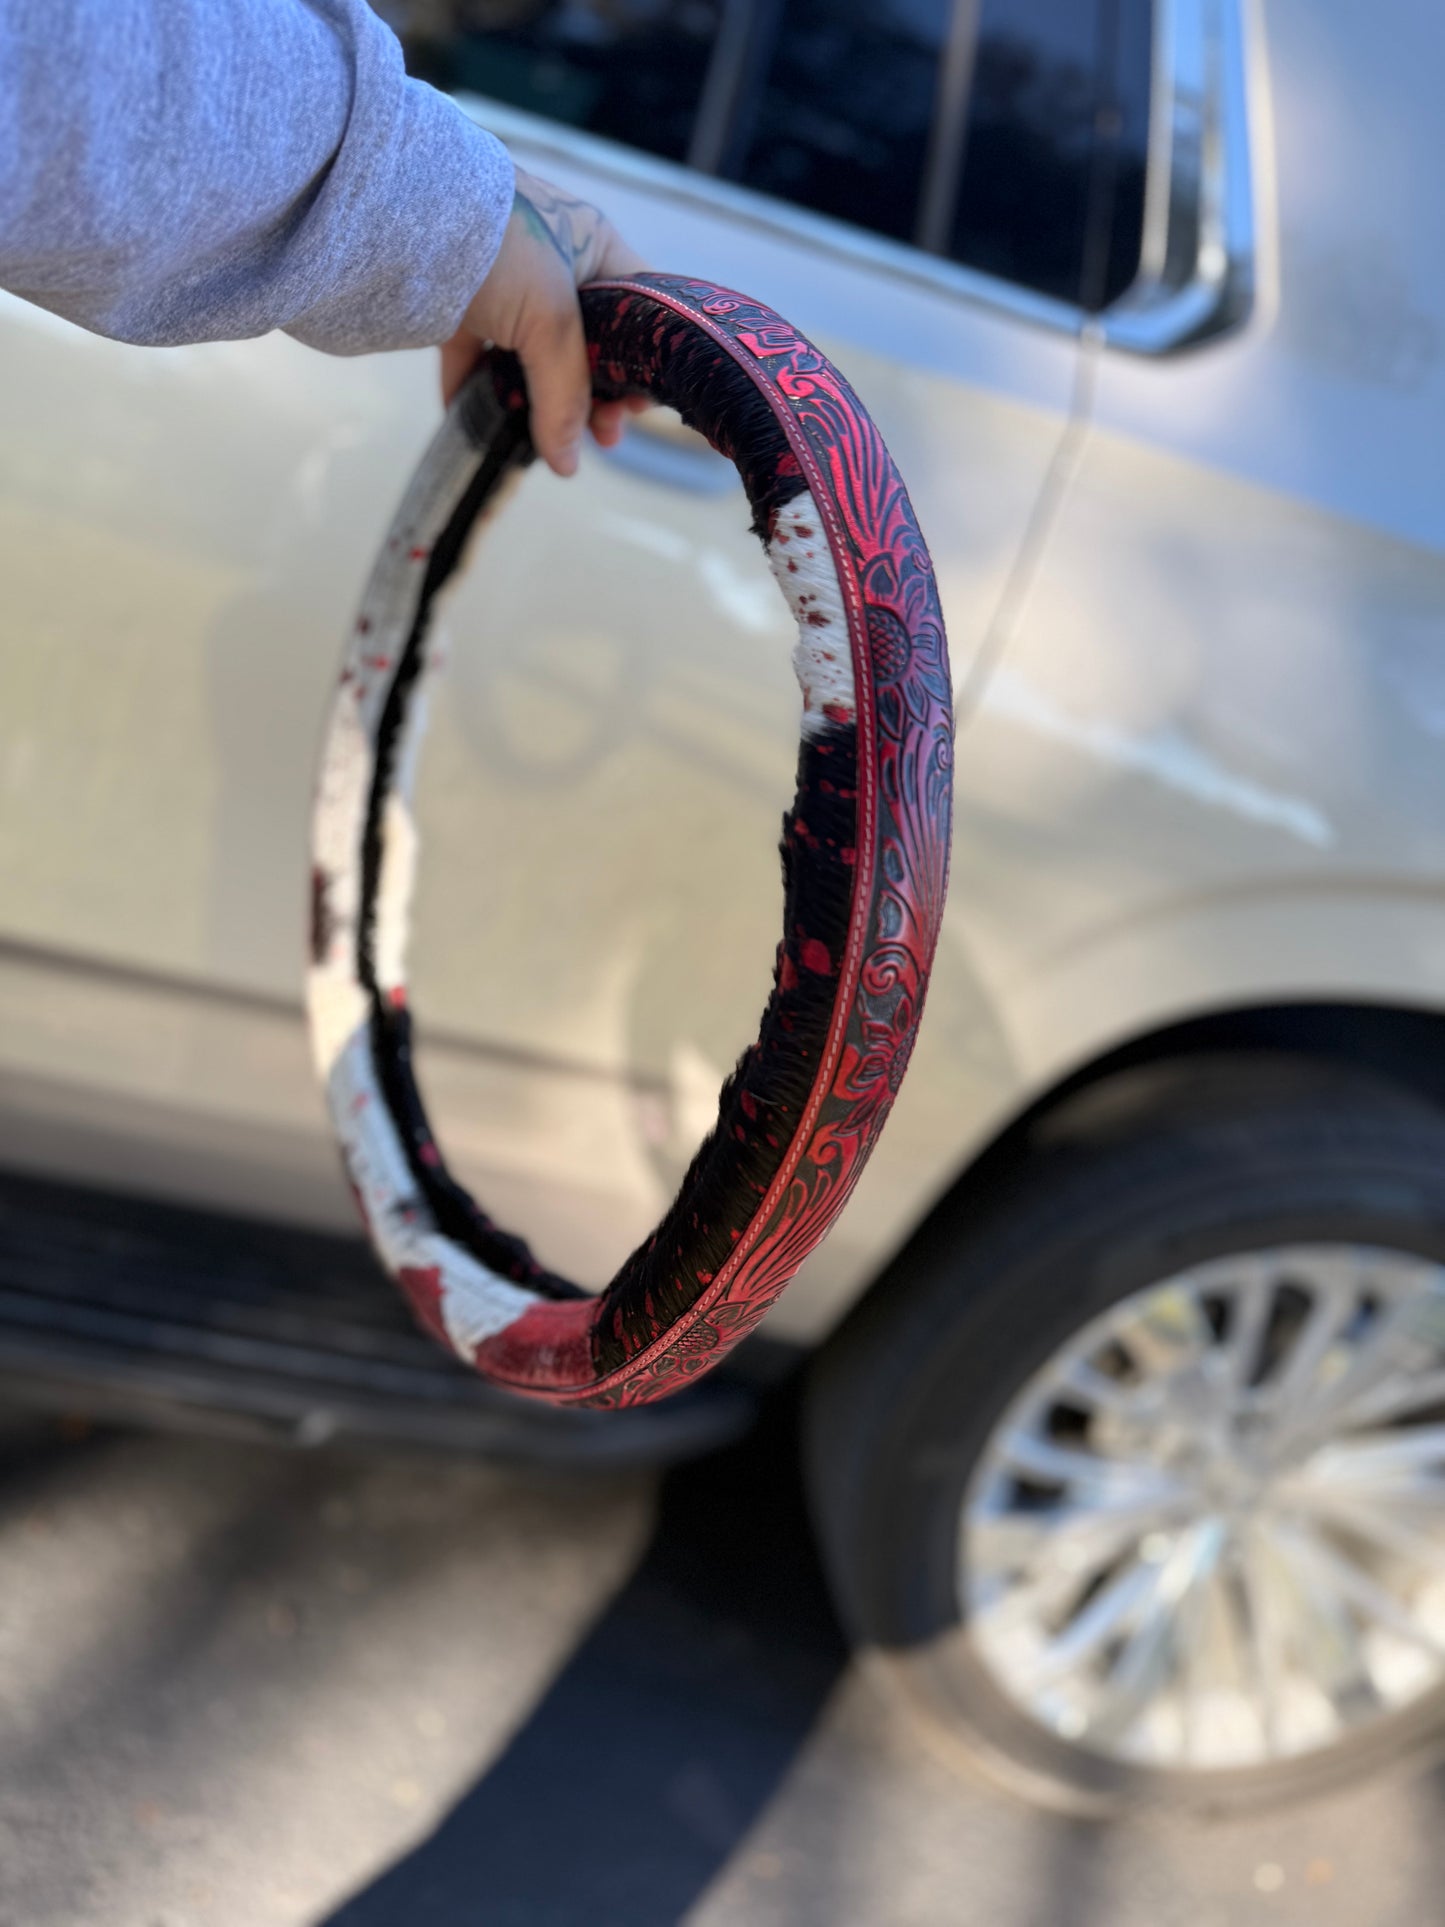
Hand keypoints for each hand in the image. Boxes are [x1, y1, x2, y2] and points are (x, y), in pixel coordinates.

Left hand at [441, 167, 649, 475]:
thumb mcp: (550, 319)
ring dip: (542, 401)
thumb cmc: (500, 248)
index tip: (636, 407)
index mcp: (593, 247)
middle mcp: (555, 263)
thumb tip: (567, 463)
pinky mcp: (460, 303)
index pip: (637, 309)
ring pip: (533, 356)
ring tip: (549, 442)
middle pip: (588, 343)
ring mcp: (505, 285)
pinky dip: (483, 392)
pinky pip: (479, 357)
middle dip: (594, 395)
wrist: (402, 212)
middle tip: (600, 436)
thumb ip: (565, 394)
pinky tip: (485, 427)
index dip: (642, 361)